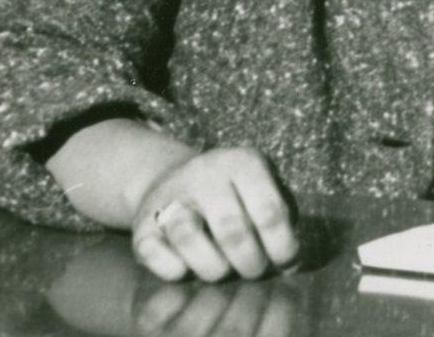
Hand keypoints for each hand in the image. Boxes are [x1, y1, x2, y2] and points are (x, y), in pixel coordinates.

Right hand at [131, 147, 297, 282]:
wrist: (177, 178)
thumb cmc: (236, 194)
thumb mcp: (264, 189)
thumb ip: (282, 220)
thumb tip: (290, 262)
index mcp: (243, 162)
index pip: (270, 211)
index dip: (282, 247)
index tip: (285, 263)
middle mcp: (206, 172)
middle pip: (232, 229)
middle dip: (250, 263)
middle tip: (254, 271)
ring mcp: (171, 195)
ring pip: (188, 235)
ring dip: (213, 268)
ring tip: (223, 271)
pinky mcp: (143, 222)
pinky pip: (152, 250)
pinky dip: (171, 268)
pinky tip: (185, 270)